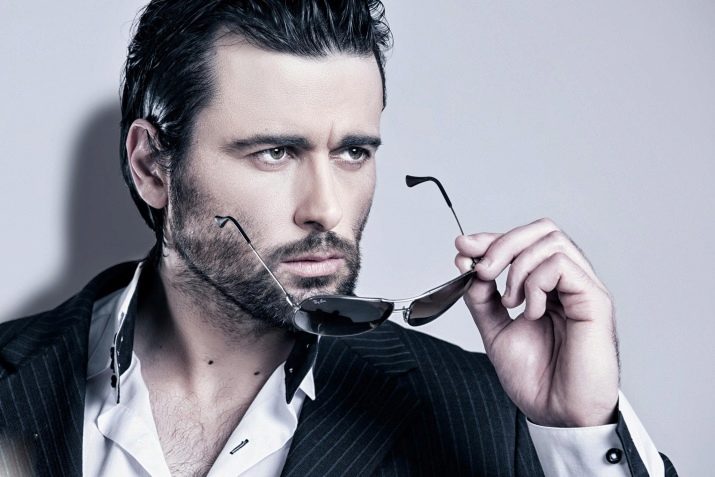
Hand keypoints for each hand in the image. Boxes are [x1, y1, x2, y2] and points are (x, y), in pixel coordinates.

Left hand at [455, 218, 618, 426]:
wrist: (557, 413)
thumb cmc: (537, 378)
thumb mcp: (495, 330)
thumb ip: (482, 297)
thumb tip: (467, 262)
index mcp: (548, 286)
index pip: (524, 242)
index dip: (491, 238)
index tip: (463, 247)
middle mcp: (568, 282)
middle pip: (541, 229)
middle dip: (502, 243)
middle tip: (483, 270)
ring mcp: (584, 288)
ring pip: (551, 240)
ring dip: (518, 266)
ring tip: (511, 302)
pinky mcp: (595, 299)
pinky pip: (561, 264)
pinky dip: (536, 281)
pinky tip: (531, 311)